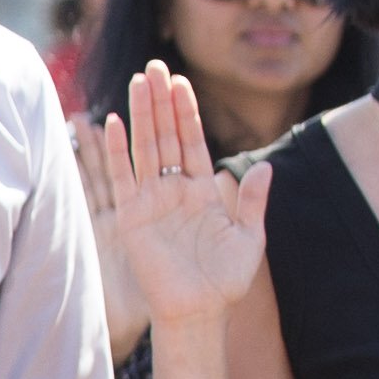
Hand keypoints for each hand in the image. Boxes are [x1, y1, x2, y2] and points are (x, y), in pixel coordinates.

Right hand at [83, 63, 271, 327]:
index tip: (181, 81)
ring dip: (142, 114)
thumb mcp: (250, 238)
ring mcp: (151, 202)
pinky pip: (122, 178)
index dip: (187, 111)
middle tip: (156, 66)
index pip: (193, 141)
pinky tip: (114, 123)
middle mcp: (175, 190)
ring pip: (145, 148)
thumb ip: (253, 201)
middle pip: (166, 135)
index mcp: (203, 190)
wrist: (199, 312)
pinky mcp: (132, 218)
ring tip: (139, 81)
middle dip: (161, 101)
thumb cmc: (226, 281)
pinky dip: (117, 151)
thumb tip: (265, 167)